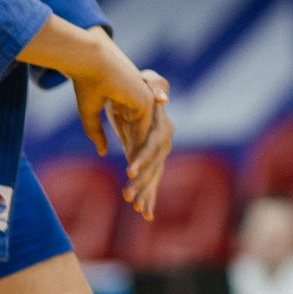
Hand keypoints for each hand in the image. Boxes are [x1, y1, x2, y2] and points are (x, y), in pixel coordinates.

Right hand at [22, 18, 169, 216]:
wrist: (90, 61)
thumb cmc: (88, 84)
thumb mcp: (90, 115)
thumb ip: (96, 133)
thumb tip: (101, 151)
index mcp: (135, 118)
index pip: (142, 154)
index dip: (139, 178)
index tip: (135, 203)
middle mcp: (147, 117)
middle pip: (151, 159)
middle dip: (147, 186)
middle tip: (142, 211)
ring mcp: (150, 112)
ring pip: (150, 153)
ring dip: (142, 178)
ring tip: (134, 200)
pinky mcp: (147, 106)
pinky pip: (144, 139)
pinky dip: (138, 158)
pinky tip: (130, 175)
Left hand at [118, 70, 173, 218]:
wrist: (135, 93)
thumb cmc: (140, 84)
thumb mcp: (147, 79)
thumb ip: (155, 85)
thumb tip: (164, 99)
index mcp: (162, 126)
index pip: (153, 145)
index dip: (142, 159)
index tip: (129, 171)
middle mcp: (164, 142)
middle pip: (154, 166)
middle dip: (142, 182)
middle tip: (127, 196)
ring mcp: (159, 154)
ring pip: (153, 177)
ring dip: (145, 193)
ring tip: (137, 209)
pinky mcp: (151, 162)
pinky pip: (151, 182)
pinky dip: (149, 197)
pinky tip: (145, 214)